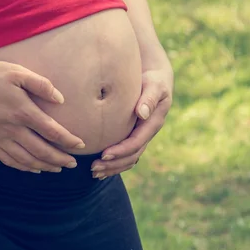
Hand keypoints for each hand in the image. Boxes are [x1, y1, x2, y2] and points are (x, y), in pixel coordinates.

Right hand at [0, 61, 85, 173]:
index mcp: (23, 112)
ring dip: (44, 166)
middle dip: (60, 159)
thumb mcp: (13, 71)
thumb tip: (59, 99)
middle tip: (72, 164)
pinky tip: (30, 169)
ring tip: (56, 169)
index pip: (52, 131)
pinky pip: (9, 161)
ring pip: (27, 160)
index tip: (80, 145)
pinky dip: (23, 168)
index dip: (68, 140)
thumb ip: (39, 84)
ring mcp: (0, 139)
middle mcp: (14, 130)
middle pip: (42, 151)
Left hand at [90, 64, 173, 178]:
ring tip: (94, 173)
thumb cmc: (153, 79)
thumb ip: (149, 98)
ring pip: (128, 158)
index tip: (103, 154)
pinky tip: (99, 166)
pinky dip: (113, 162)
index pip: (136, 142)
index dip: (120, 150)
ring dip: (112, 167)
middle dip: (113, 164)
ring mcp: (140, 135)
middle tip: (94, 169)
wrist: (155, 77)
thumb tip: (142, 113)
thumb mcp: (155, 85)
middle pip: (131, 156)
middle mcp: (146, 133)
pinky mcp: (132, 134)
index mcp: (152, 123)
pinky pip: (125, 153)